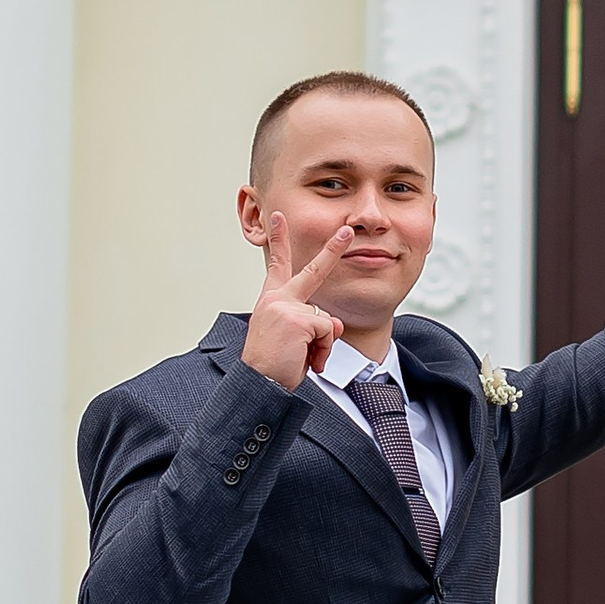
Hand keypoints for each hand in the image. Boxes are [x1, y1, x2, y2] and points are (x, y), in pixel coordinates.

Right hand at [241, 209, 349, 387]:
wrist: (258, 385)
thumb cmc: (273, 366)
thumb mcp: (297, 341)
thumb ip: (316, 325)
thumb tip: (334, 323)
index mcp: (272, 301)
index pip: (277, 266)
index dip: (278, 241)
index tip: (279, 217)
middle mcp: (277, 299)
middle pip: (312, 271)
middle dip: (332, 250)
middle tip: (346, 232)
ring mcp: (286, 306)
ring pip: (326, 320)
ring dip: (320, 345)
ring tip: (298, 358)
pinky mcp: (297, 319)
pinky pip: (327, 332)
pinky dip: (322, 351)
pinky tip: (302, 360)